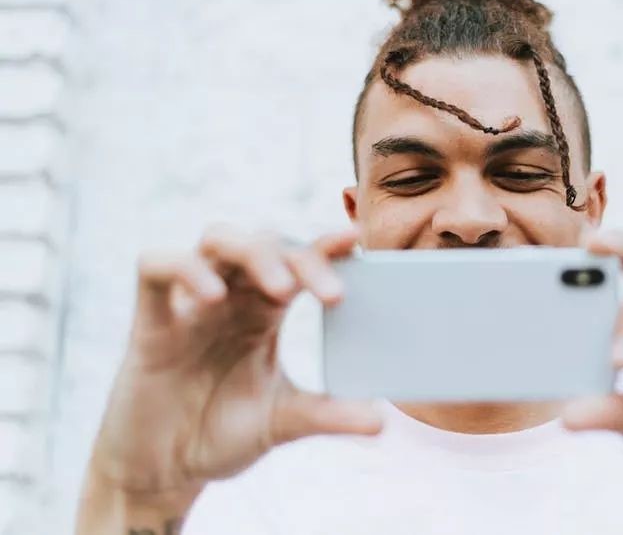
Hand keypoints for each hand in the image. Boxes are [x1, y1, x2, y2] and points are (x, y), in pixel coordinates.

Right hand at [84, 225, 381, 498]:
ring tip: (282, 291)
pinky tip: (212, 296)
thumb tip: (382, 423)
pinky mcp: (150, 321)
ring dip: (254, 253)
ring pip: (218, 239)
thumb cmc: (219, 433)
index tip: (357, 242)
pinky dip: (184, 269)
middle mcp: (231, 296)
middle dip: (302, 258)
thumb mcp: (283, 422)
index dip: (326, 247)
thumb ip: (328, 415)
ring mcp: (190, 304)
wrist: (162, 471)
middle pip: (267, 242)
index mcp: (264, 311)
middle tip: (332, 295)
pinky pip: (155, 267)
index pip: (298, 261)